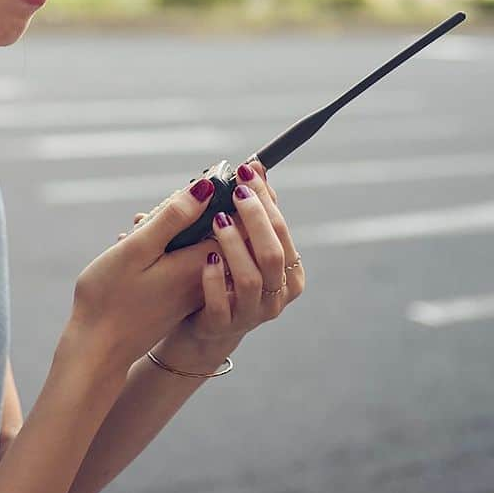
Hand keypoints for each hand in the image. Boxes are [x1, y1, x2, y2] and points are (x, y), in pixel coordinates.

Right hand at [71, 178, 218, 371]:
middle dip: (204, 206)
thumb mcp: (137, 249)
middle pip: (223, 229)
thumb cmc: (110, 299)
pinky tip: (146, 239)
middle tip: (172, 200)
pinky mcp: (181, 296)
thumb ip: (173, 217)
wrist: (97, 352)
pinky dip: (175, 242)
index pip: (236, 220)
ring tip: (152, 220)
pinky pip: (190, 258)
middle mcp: (205, 277)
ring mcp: (194, 288)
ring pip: (203, 242)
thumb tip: (207, 186)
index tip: (216, 175)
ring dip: (184, 224)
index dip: (231, 193)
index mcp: (200, 262)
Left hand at [172, 158, 304, 349]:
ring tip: (217, 221)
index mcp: (289, 271)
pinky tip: (206, 257)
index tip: (246, 173)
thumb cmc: (228, 274)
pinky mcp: (223, 327)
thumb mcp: (245, 243)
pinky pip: (221, 305)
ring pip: (251, 279)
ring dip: (234, 245)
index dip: (264, 198)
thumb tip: (255, 165)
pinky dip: (214, 279)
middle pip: (272, 253)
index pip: (280, 228)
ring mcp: (252, 314)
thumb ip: (254, 210)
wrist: (204, 325)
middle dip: (253, 218)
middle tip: (234, 192)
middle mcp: (276, 295)